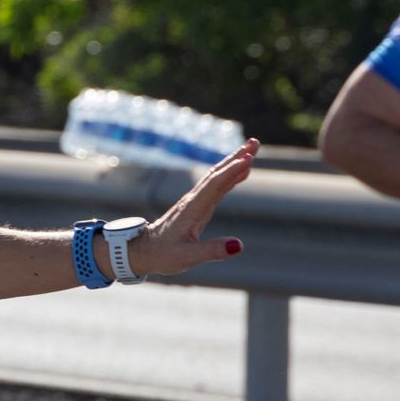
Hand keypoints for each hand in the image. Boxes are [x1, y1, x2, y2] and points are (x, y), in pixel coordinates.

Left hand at [128, 139, 258, 276]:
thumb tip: (238, 245)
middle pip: (216, 174)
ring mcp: (195, 202)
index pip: (214, 185)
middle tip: (254, 142)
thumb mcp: (187, 257)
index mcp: (192, 209)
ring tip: (252, 150)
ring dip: (234, 163)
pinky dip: (230, 177)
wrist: (144, 251)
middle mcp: (193, 201)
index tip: (248, 158)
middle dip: (236, 157)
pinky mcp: (197, 206)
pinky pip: (216, 187)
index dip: (231, 171)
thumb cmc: (163, 255)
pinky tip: (243, 172)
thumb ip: (212, 251)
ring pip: (217, 177)